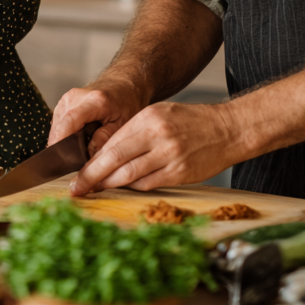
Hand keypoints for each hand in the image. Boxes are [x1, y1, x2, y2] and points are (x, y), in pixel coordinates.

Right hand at [49, 73, 148, 155]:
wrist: (122, 83)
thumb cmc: (126, 103)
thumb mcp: (123, 125)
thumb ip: (105, 141)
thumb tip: (87, 159)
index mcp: (94, 101)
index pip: (70, 122)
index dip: (62, 143)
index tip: (61, 162)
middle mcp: (76, 96)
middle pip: (59, 128)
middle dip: (64, 148)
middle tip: (76, 164)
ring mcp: (67, 98)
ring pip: (56, 128)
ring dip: (63, 142)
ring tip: (79, 151)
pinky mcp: (63, 102)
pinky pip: (58, 125)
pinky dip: (64, 136)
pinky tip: (77, 140)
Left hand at [69, 101, 232, 195]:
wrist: (227, 129)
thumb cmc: (190, 121)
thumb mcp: (160, 114)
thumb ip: (135, 132)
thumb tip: (105, 153)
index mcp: (148, 119)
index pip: (111, 142)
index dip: (91, 160)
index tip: (77, 172)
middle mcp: (157, 136)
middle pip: (115, 160)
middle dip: (92, 176)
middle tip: (77, 189)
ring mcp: (169, 156)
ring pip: (130, 176)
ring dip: (110, 185)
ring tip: (96, 191)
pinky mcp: (180, 173)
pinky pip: (149, 184)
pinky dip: (133, 187)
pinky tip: (124, 188)